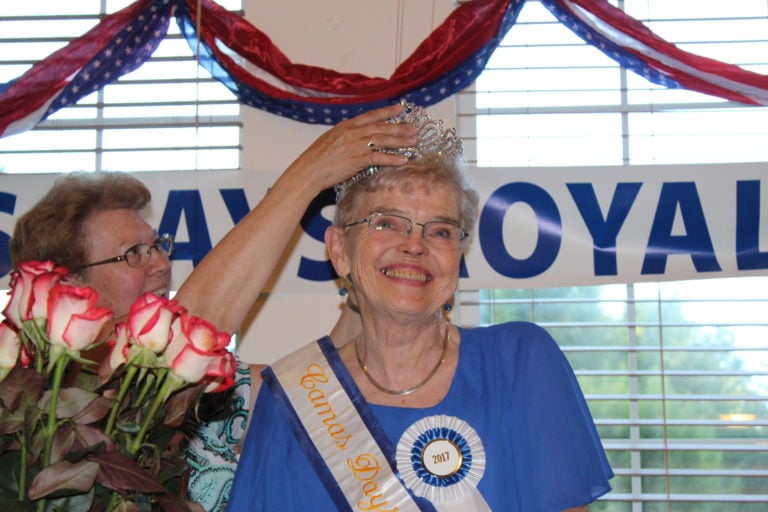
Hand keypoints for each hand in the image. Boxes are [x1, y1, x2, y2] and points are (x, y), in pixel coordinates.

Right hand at [283, 103, 418, 190]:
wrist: (309, 171)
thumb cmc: (317, 159)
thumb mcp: (331, 140)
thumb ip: (346, 136)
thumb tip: (357, 136)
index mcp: (346, 126)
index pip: (371, 116)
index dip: (387, 112)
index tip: (400, 109)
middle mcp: (353, 133)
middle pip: (381, 128)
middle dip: (399, 128)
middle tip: (414, 128)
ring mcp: (355, 145)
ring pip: (383, 140)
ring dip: (400, 141)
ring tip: (413, 142)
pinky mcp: (357, 160)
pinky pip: (379, 157)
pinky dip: (392, 158)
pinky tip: (403, 160)